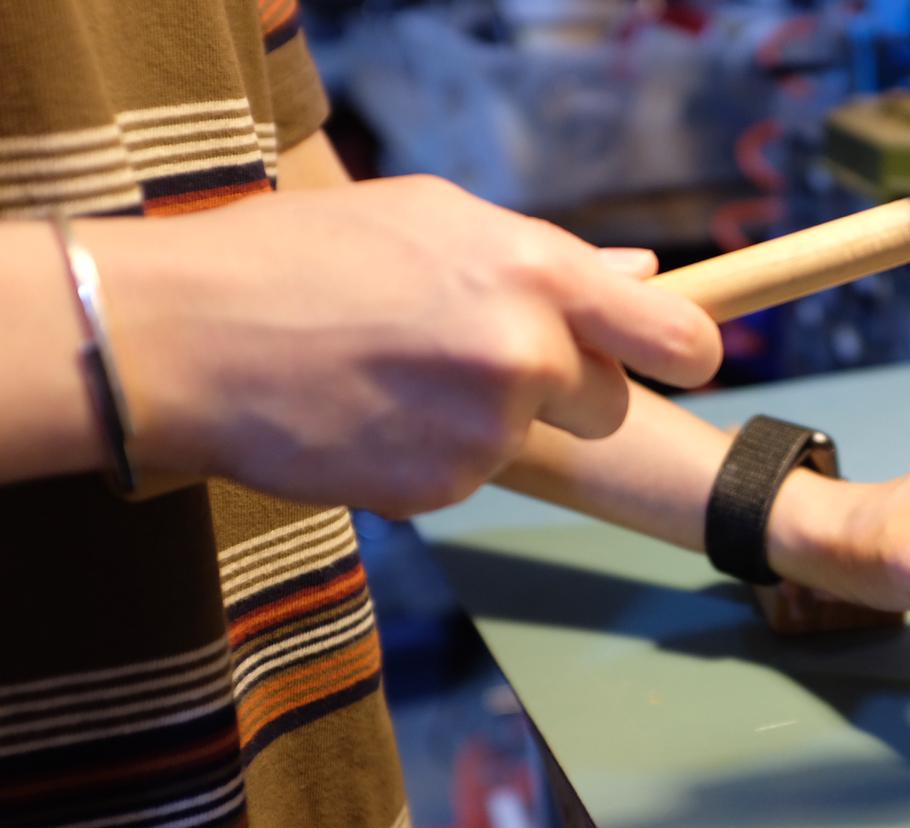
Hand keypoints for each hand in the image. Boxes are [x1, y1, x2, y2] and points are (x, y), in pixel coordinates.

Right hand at [82, 176, 719, 514]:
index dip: (690, 351)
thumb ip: (550, 257)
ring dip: (484, 420)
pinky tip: (372, 414)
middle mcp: (526, 358)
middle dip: (564, 389)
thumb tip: (642, 275)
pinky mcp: (443, 492)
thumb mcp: (434, 220)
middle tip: (476, 357)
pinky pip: (470, 476)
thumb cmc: (305, 257)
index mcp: (537, 276)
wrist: (188, 339)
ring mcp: (485, 434)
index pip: (681, 337)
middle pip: (610, 404)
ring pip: (530, 439)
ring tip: (396, 374)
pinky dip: (434, 456)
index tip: (683, 358)